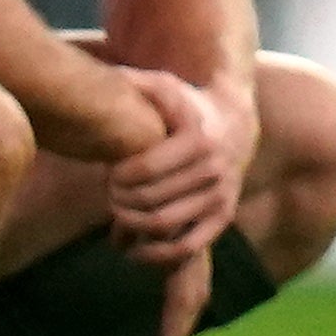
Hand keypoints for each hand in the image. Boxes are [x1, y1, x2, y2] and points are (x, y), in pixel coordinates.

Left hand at [106, 68, 248, 267]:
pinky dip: (156, 255)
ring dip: (131, 225)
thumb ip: (132, 82)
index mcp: (198, 137)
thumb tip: (100, 80)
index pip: (143, 170)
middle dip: (119, 201)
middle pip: (149, 200)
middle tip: (110, 194)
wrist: (235, 123)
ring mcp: (222, 194)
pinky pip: (187, 246)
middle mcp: (215, 168)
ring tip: (118, 215)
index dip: (117, 177)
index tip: (110, 173)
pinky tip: (134, 249)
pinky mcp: (224, 216)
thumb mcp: (164, 86)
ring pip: (163, 224)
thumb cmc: (187, 104)